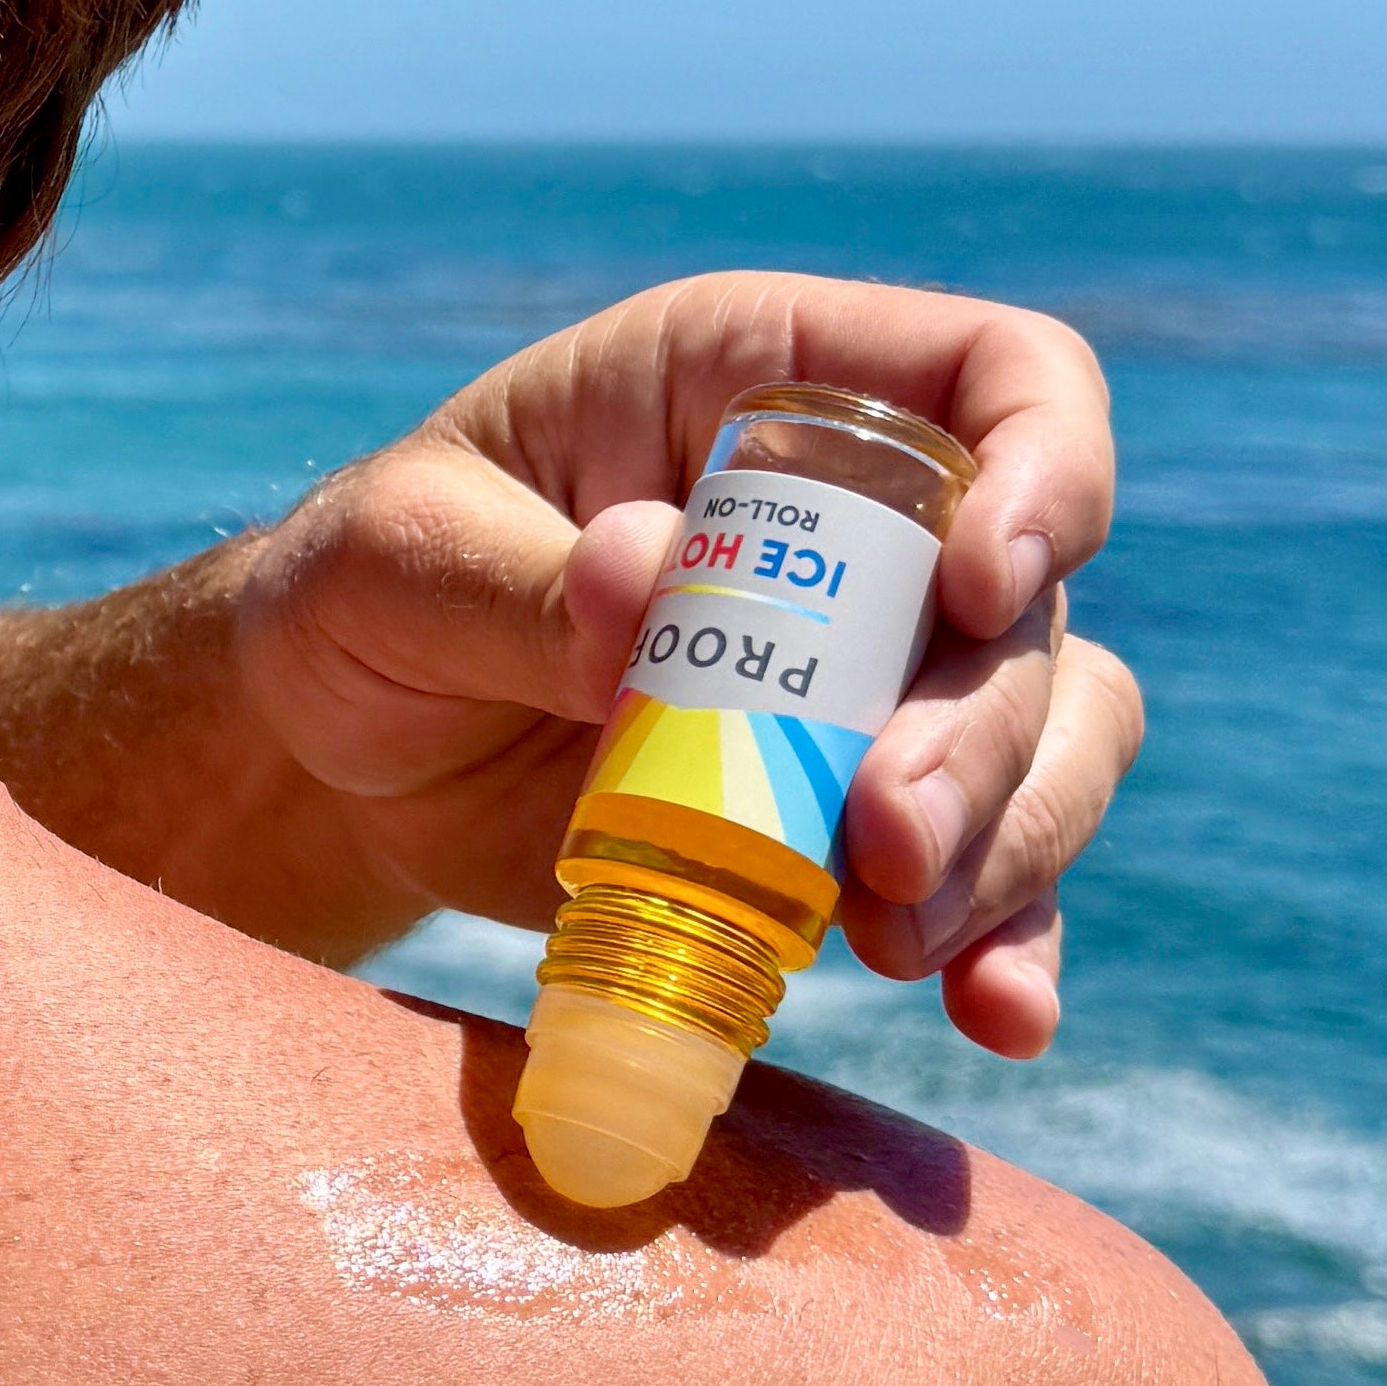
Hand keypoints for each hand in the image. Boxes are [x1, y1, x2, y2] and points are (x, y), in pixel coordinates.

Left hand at [226, 271, 1144, 1053]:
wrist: (338, 757)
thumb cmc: (361, 594)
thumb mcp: (390, 562)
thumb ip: (513, 577)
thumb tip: (646, 571)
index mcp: (757, 381)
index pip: (995, 371)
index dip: (1042, 463)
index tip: (981, 584)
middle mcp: (855, 518)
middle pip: (1028, 597)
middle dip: (987, 728)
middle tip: (886, 838)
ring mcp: (873, 674)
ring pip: (1047, 733)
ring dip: (1009, 842)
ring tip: (891, 936)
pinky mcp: (857, 815)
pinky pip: (995, 871)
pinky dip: (1010, 941)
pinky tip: (994, 1014)